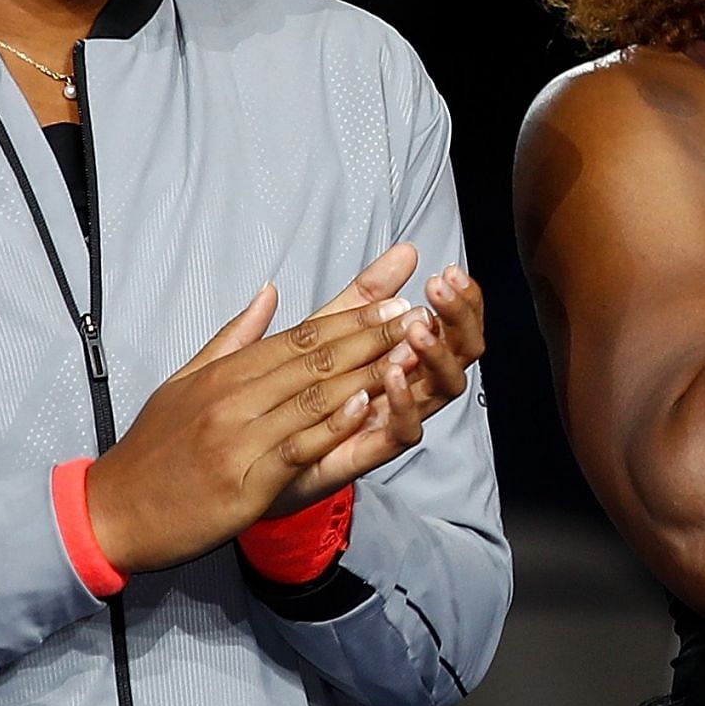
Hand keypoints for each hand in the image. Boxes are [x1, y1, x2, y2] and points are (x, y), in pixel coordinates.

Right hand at [86, 283, 432, 573]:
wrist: (112, 513)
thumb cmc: (154, 449)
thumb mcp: (186, 380)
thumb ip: (234, 337)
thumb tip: (269, 291)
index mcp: (225, 372)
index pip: (300, 337)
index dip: (351, 318)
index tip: (393, 301)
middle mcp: (233, 398)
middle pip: (313, 360)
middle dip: (370, 337)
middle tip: (415, 316)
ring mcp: (238, 439)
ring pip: (313, 399)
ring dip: (366, 374)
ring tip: (408, 354)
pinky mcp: (242, 482)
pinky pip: (296, 448)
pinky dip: (332, 427)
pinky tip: (365, 408)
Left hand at [265, 261, 487, 518]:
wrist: (244, 456)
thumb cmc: (290, 392)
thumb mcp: (328, 328)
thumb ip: (368, 292)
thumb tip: (406, 249)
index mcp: (403, 357)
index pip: (453, 326)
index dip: (460, 301)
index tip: (449, 272)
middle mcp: (406, 388)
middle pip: (460, 356)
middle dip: (459, 320)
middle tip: (442, 290)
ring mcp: (389, 420)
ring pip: (439, 392)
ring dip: (436, 358)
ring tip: (419, 330)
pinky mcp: (364, 453)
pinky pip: (401, 434)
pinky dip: (403, 406)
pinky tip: (392, 375)